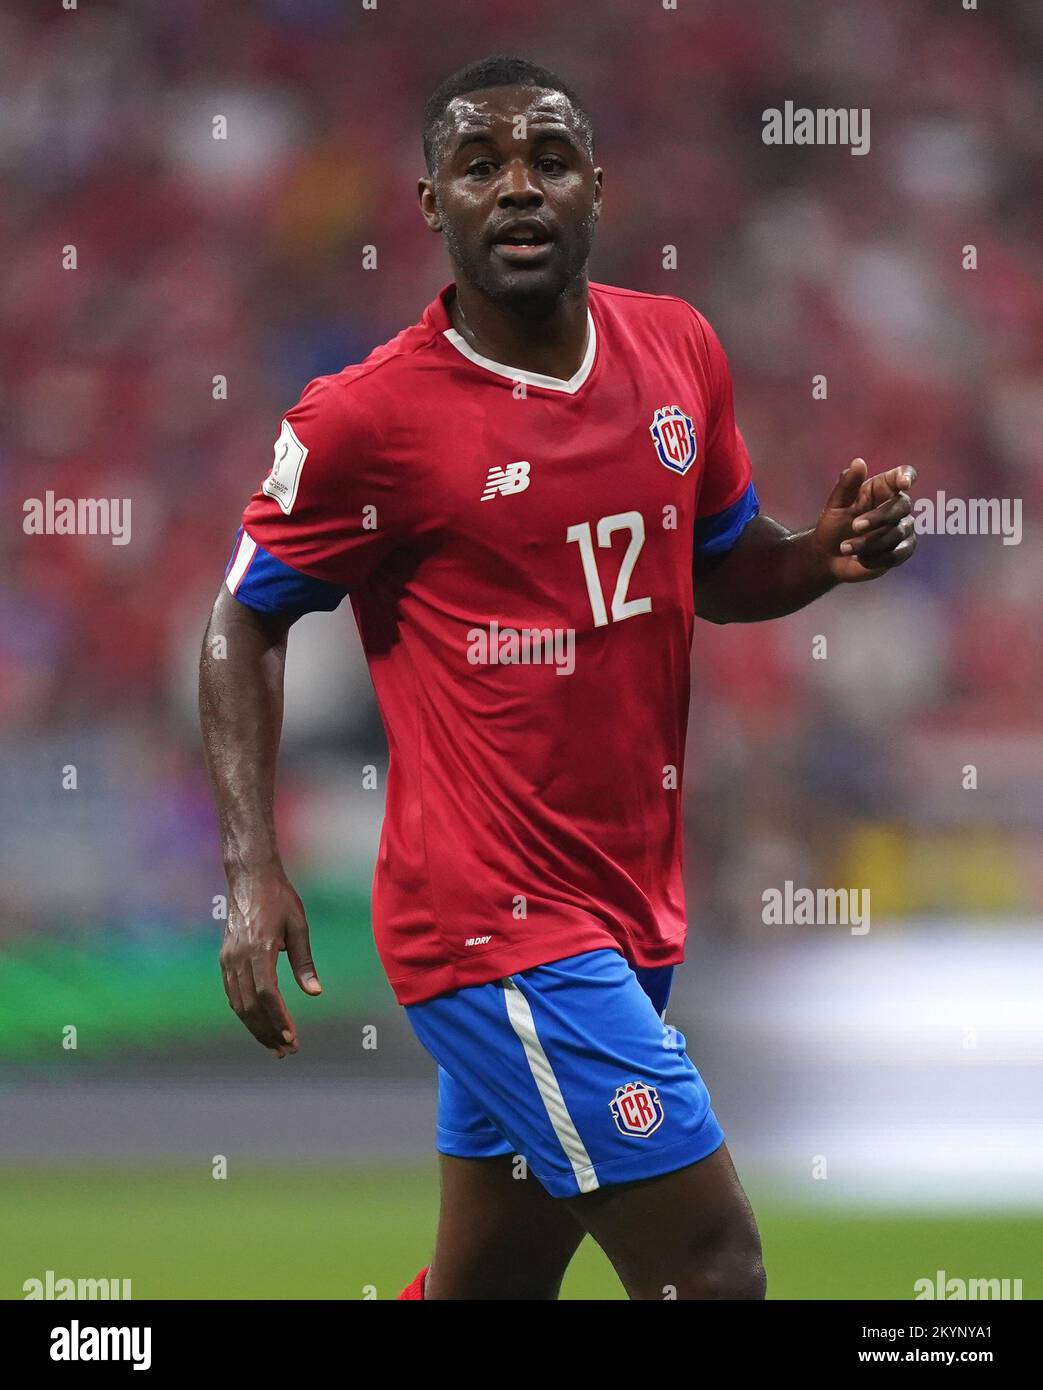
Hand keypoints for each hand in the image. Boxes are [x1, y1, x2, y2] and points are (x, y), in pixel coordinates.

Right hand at [219, 865, 321, 1057]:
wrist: (249, 878)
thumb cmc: (279, 899)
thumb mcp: (298, 927)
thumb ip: (304, 962)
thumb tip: (315, 993)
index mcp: (259, 948)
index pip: (267, 994)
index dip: (278, 1019)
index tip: (291, 1037)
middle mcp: (238, 957)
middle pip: (250, 1006)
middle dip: (268, 1032)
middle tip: (287, 1050)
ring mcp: (228, 959)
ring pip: (238, 1004)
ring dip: (256, 1027)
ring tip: (274, 1045)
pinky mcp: (225, 959)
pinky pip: (233, 994)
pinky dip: (245, 1013)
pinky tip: (259, 1023)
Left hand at [814, 458, 917, 582]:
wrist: (828, 557)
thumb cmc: (833, 525)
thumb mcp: (835, 505)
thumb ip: (847, 485)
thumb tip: (859, 462)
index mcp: (882, 489)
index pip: (902, 475)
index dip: (906, 476)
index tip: (904, 483)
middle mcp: (896, 506)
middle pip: (902, 506)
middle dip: (878, 518)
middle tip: (854, 526)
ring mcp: (902, 528)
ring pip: (896, 533)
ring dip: (869, 542)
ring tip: (845, 547)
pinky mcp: (903, 550)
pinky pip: (897, 554)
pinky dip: (876, 558)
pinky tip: (860, 559)